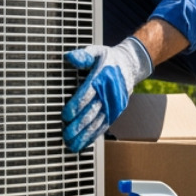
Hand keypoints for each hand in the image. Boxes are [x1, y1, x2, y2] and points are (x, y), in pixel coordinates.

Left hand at [61, 37, 152, 151]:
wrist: (131, 65)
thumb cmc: (109, 59)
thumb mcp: (97, 51)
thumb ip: (83, 55)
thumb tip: (70, 57)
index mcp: (102, 78)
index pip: (88, 94)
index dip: (77, 106)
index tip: (65, 115)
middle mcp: (109, 94)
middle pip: (92, 113)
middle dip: (78, 126)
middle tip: (66, 135)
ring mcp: (114, 105)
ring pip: (98, 123)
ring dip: (85, 135)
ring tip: (72, 145)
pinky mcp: (116, 112)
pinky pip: (104, 126)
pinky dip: (93, 135)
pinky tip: (84, 143)